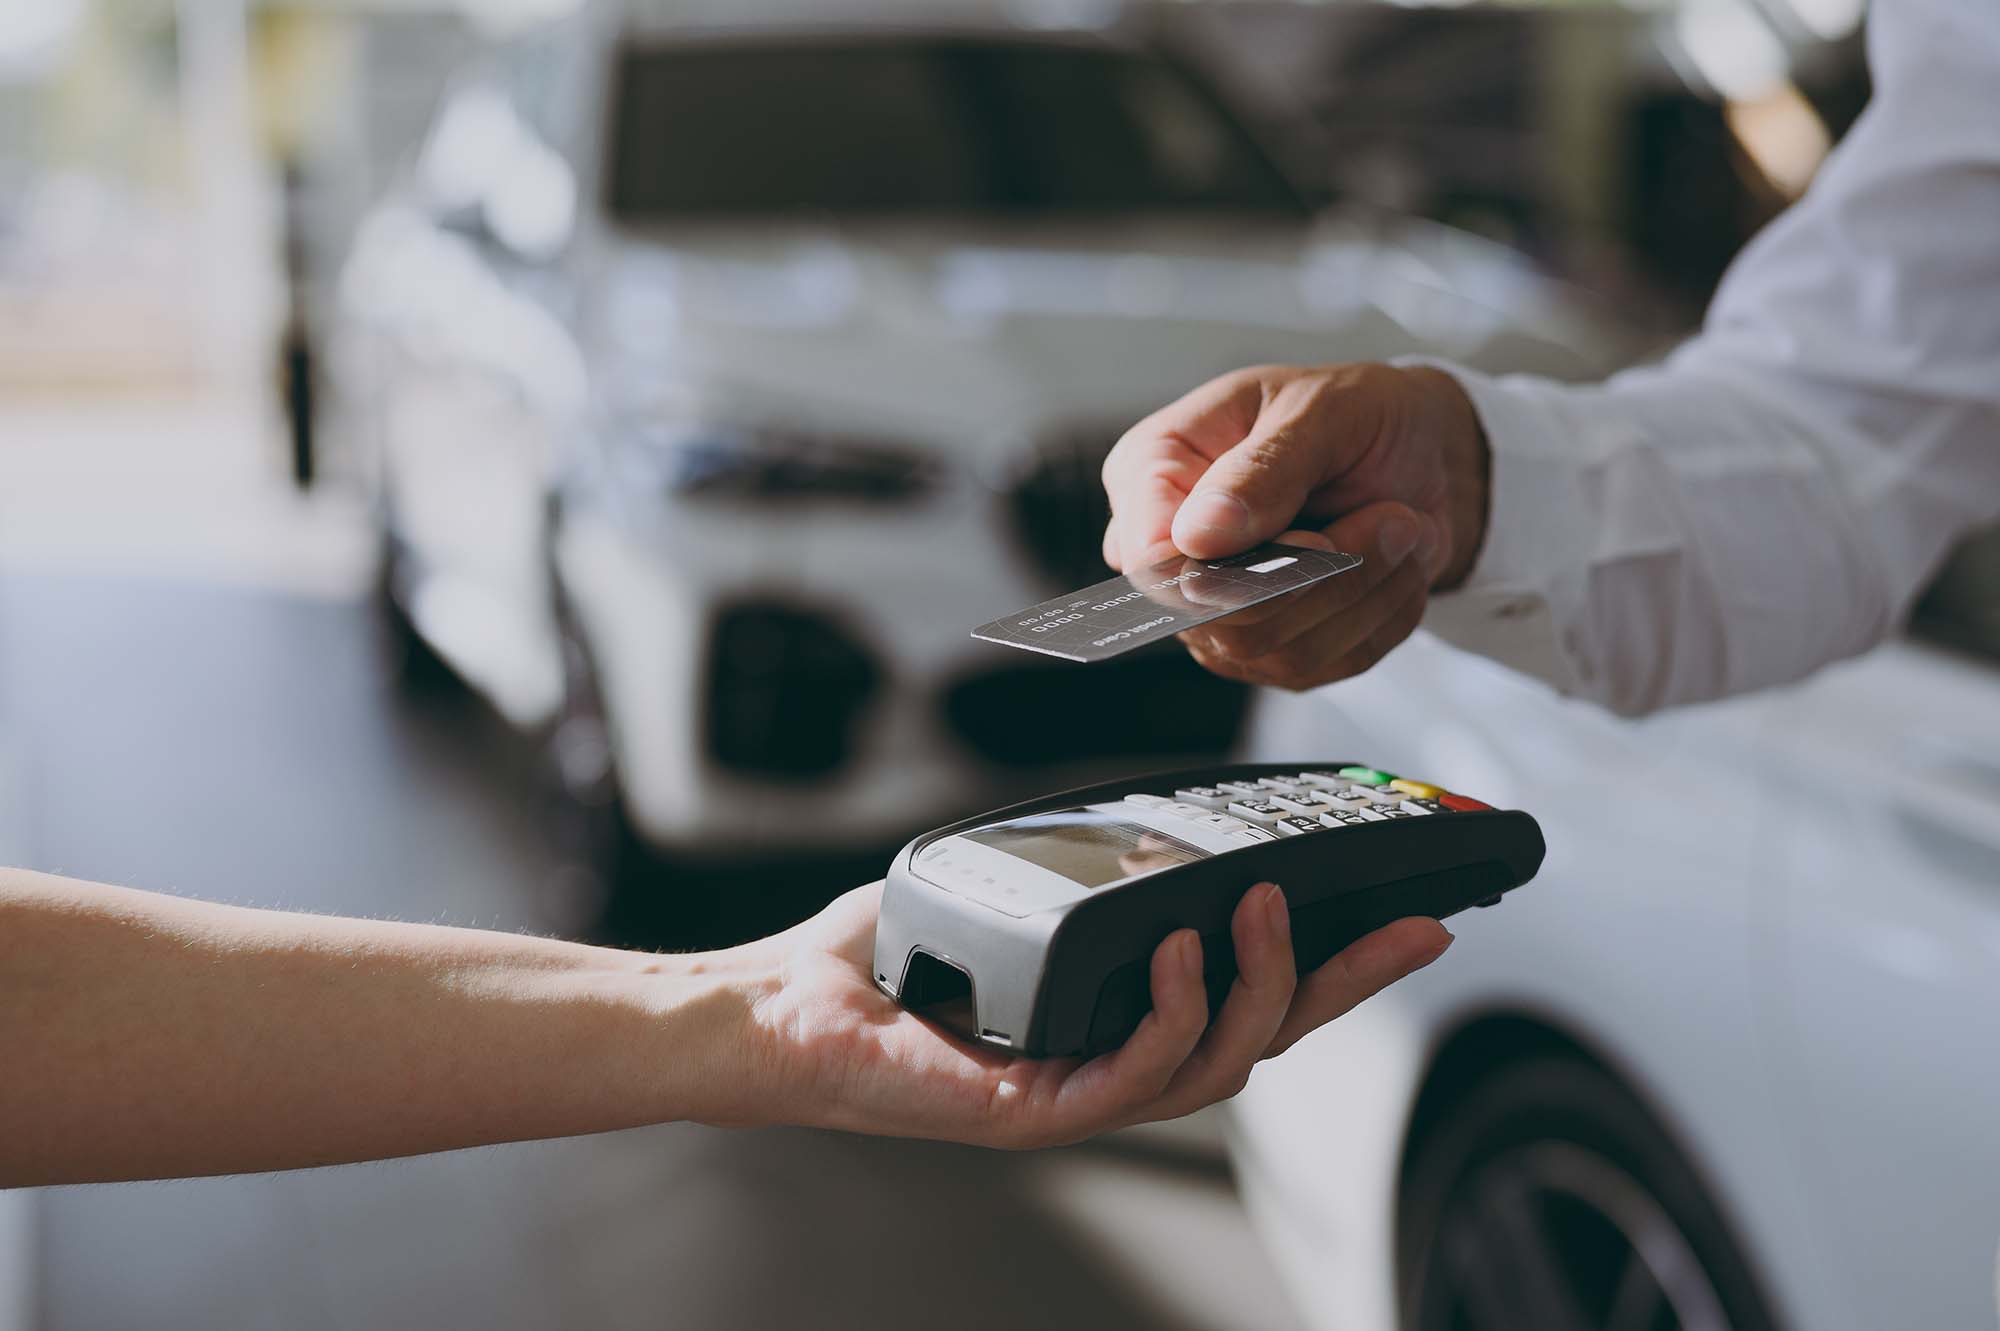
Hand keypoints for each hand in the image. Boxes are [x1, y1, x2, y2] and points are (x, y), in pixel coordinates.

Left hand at [723, 881, 1451, 1148]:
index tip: (1408, 916)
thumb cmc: (890, 954)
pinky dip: (1170, 1012)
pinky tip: (1180, 950)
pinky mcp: (1032, 1112)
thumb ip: (1095, 867)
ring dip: (1256, 986)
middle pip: (1265, 1040)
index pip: (1251, 998)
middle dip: (1349, 987)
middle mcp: (1115, 1064)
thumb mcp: (1017, 888)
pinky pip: (1131, 1076)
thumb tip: (1168, 816)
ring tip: (1260, 909)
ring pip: (1217, 1065)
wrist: (784, 1008)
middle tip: (1416, 930)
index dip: (1334, 965)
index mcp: (1122, 1017)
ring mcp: (1080, 1096)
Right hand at [1101, 363, 1488, 690]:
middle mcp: (1174, 549)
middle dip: (1320, 580)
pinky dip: (1383, 614)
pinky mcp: (1274, 648)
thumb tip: (1199, 534)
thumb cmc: (1357, 413)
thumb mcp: (1320, 409)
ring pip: (1279, 653)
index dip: (1227, 571)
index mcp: (1152, 471)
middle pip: (1218, 622)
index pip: (1149, 560)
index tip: (1312, 539)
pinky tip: (1396, 562)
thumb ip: (1261, 468)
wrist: (1423, 452)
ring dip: (1364, 591)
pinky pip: (1328, 664)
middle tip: (1388, 518)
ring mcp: (1219, 609)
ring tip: (1401, 526)